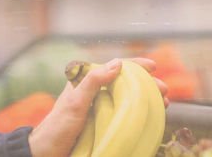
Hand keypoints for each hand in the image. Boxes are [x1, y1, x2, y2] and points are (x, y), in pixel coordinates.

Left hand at [27, 58, 168, 156]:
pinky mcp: (101, 122)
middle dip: (146, 85)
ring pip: (127, 98)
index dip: (134, 65)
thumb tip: (117, 63)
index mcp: (85, 81)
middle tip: (164, 91)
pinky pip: (123, 114)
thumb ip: (93, 81)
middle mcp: (93, 92)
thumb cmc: (58, 126)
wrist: (47, 151)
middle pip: (125, 83)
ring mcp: (98, 107)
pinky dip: (138, 114)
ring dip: (146, 100)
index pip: (113, 67)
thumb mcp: (75, 102)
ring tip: (163, 105)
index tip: (153, 66)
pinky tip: (149, 117)